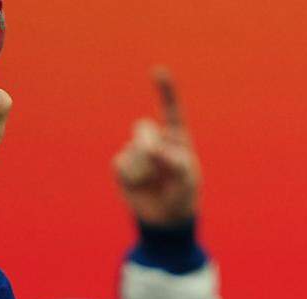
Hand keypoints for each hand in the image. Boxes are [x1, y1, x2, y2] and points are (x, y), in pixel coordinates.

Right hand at [113, 67, 199, 226]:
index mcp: (175, 136)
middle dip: (149, 147)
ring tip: (154, 183)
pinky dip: (130, 176)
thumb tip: (148, 148)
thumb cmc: (182, 194)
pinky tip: (139, 185)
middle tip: (160, 168)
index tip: (158, 72)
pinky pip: (120, 164)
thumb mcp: (186, 179)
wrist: (165, 218)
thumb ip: (172, 160)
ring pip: (132, 149)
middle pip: (143, 129)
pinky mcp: (123, 166)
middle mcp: (155, 139)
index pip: (171, 109)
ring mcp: (137, 151)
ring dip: (143, 169)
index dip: (165, 89)